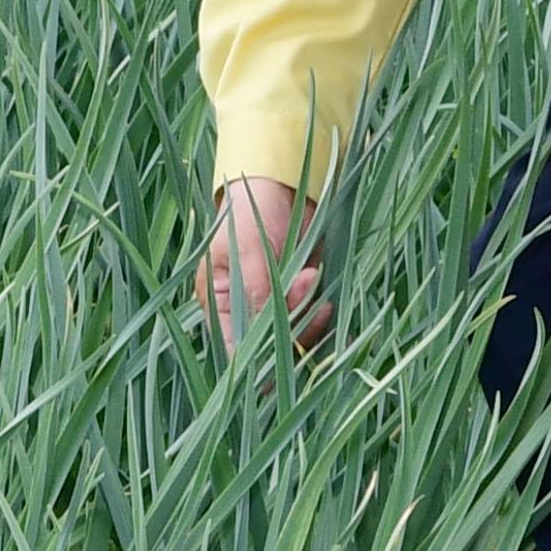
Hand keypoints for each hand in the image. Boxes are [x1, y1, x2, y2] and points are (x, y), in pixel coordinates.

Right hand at [201, 176, 332, 352]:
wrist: (282, 184)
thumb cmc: (251, 210)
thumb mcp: (247, 250)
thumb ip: (256, 293)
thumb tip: (263, 340)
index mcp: (220, 305)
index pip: (234, 352)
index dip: (256, 366)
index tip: (282, 362)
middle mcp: (246, 313)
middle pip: (270, 350)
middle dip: (292, 328)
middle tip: (305, 284)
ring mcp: (276, 307)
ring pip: (296, 339)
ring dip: (310, 318)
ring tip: (312, 276)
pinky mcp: (301, 299)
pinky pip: (314, 324)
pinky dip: (324, 320)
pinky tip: (330, 304)